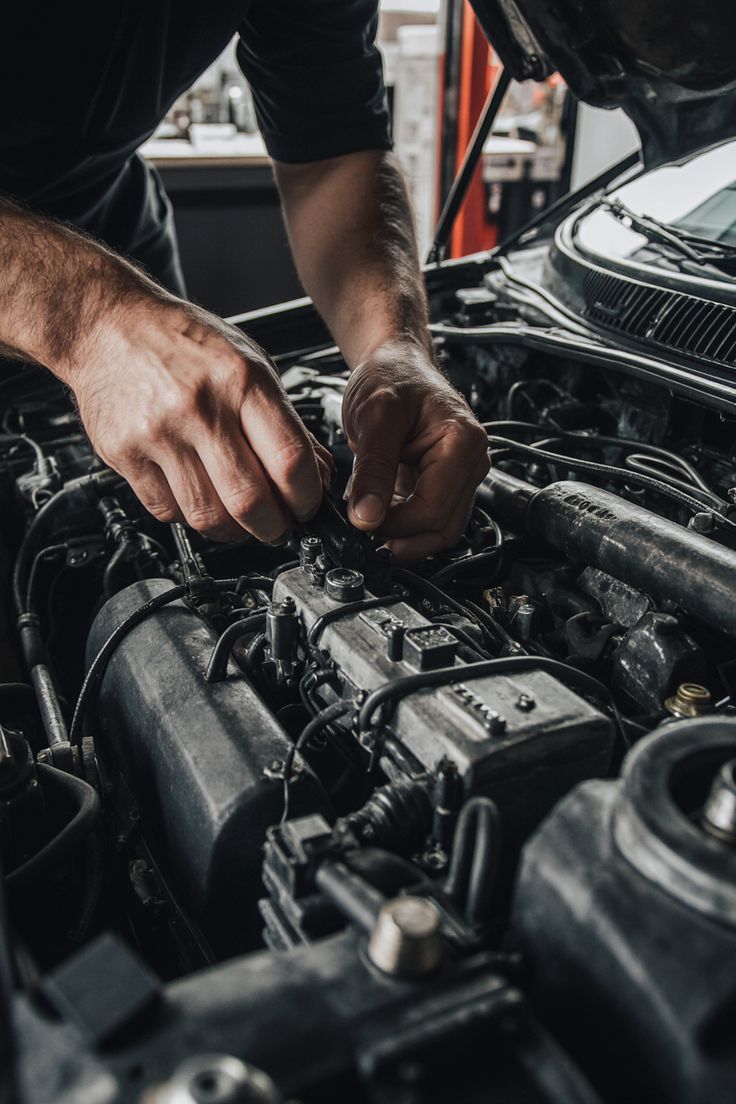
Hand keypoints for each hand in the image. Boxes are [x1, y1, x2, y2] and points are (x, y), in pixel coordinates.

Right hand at [70, 297, 330, 541]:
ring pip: (207, 516)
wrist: (108, 325)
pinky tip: (198, 497)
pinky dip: (189, 516)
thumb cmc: (183, 342)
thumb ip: (285, 421)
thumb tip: (318, 474)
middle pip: (249, 501)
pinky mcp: (124, 453)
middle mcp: (200, 407)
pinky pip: (166, 510)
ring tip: (240, 519)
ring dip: (233, 531)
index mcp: (241, 380)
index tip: (308, 505)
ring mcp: (158, 433)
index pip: (290, 460)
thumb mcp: (250, 364)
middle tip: (278, 526)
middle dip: (274, 527)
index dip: (307, 497)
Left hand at [342, 339, 489, 558]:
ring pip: (439, 530)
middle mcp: (471, 462)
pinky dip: (403, 525)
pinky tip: (378, 515)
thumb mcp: (374, 416)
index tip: (361, 520)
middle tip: (363, 534)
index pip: (434, 510)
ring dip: (404, 537)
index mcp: (463, 443)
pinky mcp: (444, 483)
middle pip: (443, 528)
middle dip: (402, 538)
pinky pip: (429, 518)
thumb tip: (366, 517)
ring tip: (368, 525)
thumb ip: (372, 468)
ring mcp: (461, 476)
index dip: (395, 524)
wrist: (394, 363)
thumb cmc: (391, 376)